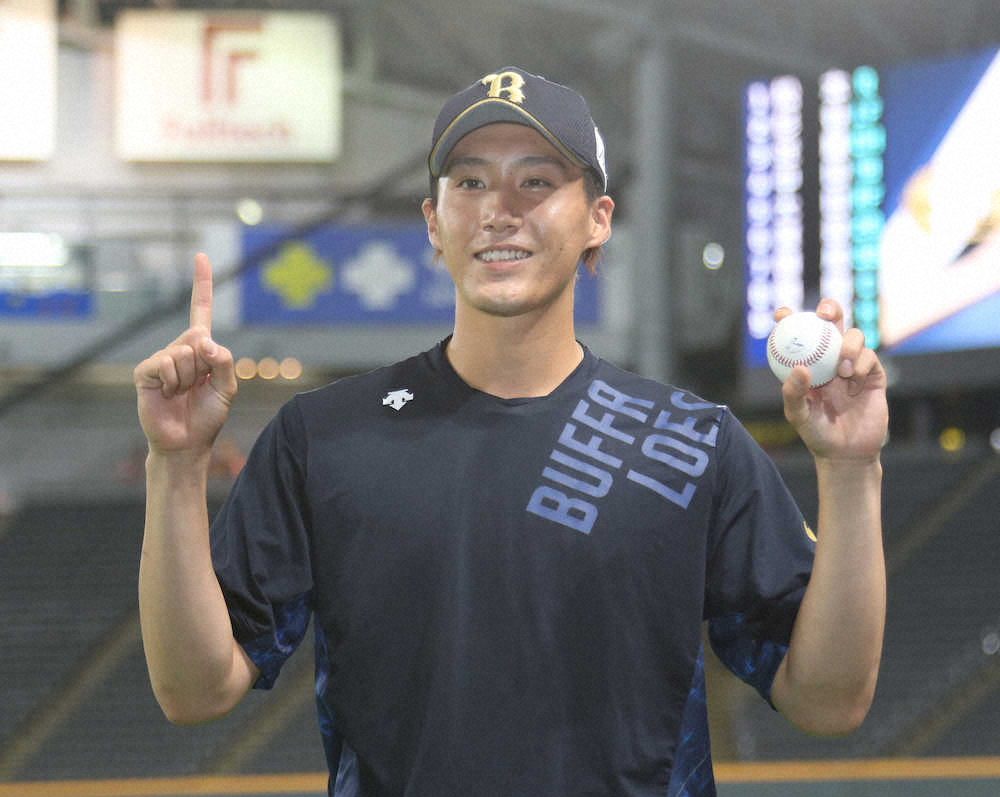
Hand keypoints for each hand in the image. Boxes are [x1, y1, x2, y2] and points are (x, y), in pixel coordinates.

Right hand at [134, 253, 236, 458]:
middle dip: (207, 366)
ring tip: (182, 394)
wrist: (187, 442)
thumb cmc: (207, 415)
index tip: (201, 255)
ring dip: (190, 378)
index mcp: (200, 349)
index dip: (202, 283)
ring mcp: (161, 358)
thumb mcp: (228, 387)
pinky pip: (167, 364)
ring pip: (186, 353)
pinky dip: (174, 381)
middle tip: (198, 387)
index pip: (201, 310)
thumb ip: (224, 360)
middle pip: (200, 338)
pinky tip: (169, 394)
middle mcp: (179, 348)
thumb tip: (203, 340)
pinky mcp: (146, 372)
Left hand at [776, 300, 888, 461]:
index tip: (781, 313)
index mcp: (808, 364)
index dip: (790, 318)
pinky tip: (854, 385)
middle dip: (830, 309)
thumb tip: (800, 367)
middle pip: (832, 323)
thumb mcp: (798, 416)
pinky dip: (861, 366)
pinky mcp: (873, 375)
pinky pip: (870, 357)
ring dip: (849, 346)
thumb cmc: (816, 435)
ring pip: (855, 336)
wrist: (847, 453)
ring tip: (842, 370)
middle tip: (824, 313)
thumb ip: (794, 393)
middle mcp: (830, 360)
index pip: (798, 335)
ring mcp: (853, 365)